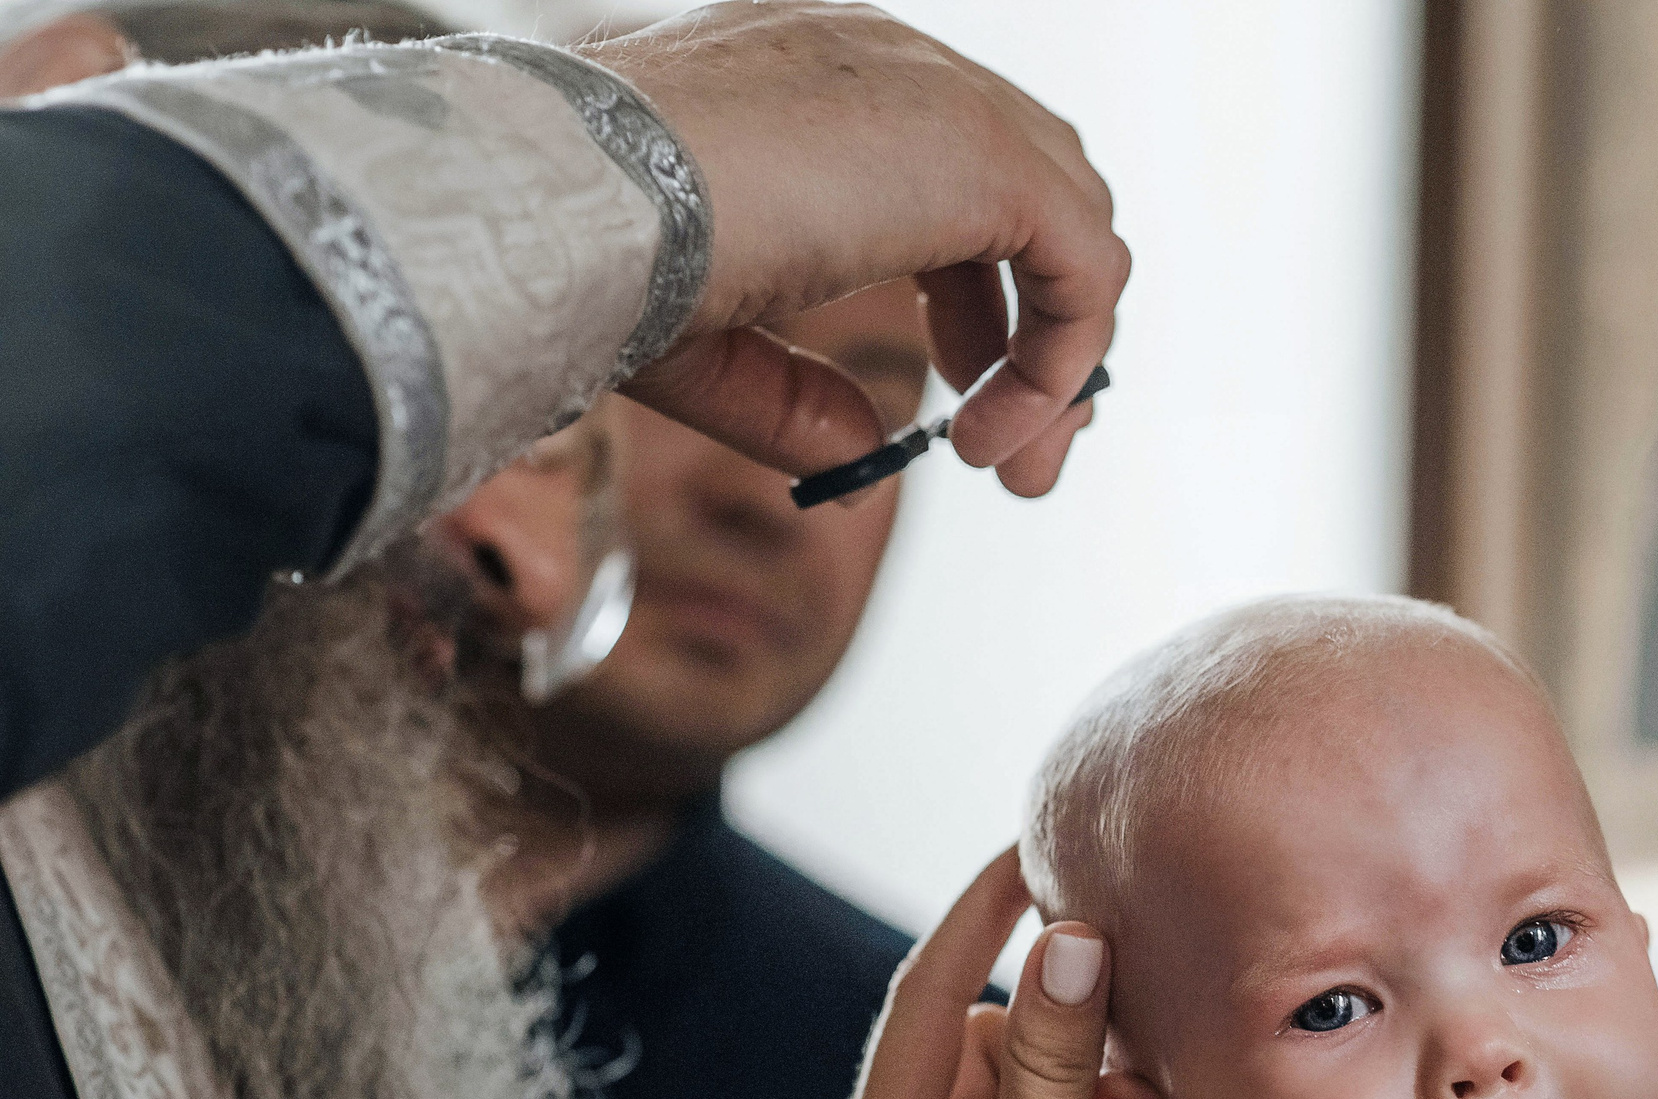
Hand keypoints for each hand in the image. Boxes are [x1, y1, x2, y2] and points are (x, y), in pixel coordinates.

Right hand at [588, 3, 1125, 496]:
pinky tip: (998, 434)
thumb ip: (787, 392)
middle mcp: (890, 64)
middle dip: (1032, 331)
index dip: (977, 303)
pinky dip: (1062, 358)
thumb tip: (867, 449)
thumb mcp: (701, 339)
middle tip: (1003, 449)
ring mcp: (939, 93)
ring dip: (1055, 355)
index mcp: (822, 76)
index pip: (956, 171)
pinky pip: (1085, 261)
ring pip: (1071, 221)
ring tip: (1009, 461)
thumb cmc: (589, 255)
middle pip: (1033, 189)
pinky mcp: (982, 150)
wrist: (558, 199)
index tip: (961, 410)